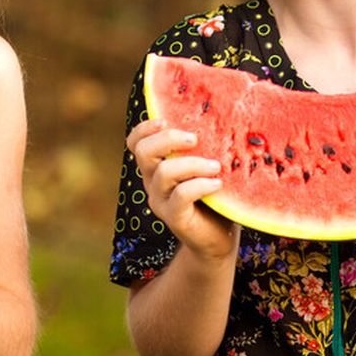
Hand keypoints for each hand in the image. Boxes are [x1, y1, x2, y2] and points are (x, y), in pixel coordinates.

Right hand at [127, 118, 238, 260]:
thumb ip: (203, 148)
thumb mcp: (205, 167)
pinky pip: (181, 195)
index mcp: (155, 167)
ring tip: (216, 166)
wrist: (218, 239)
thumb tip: (219, 115)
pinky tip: (218, 184)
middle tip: (195, 139)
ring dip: (192, 164)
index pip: (135, 143)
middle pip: (144, 152)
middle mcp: (152, 183)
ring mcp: (160, 201)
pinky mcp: (174, 218)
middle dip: (168, 140)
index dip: (144, 128)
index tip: (166, 120)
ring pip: (164, 172)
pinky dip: (200, 185)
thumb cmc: (215, 197)